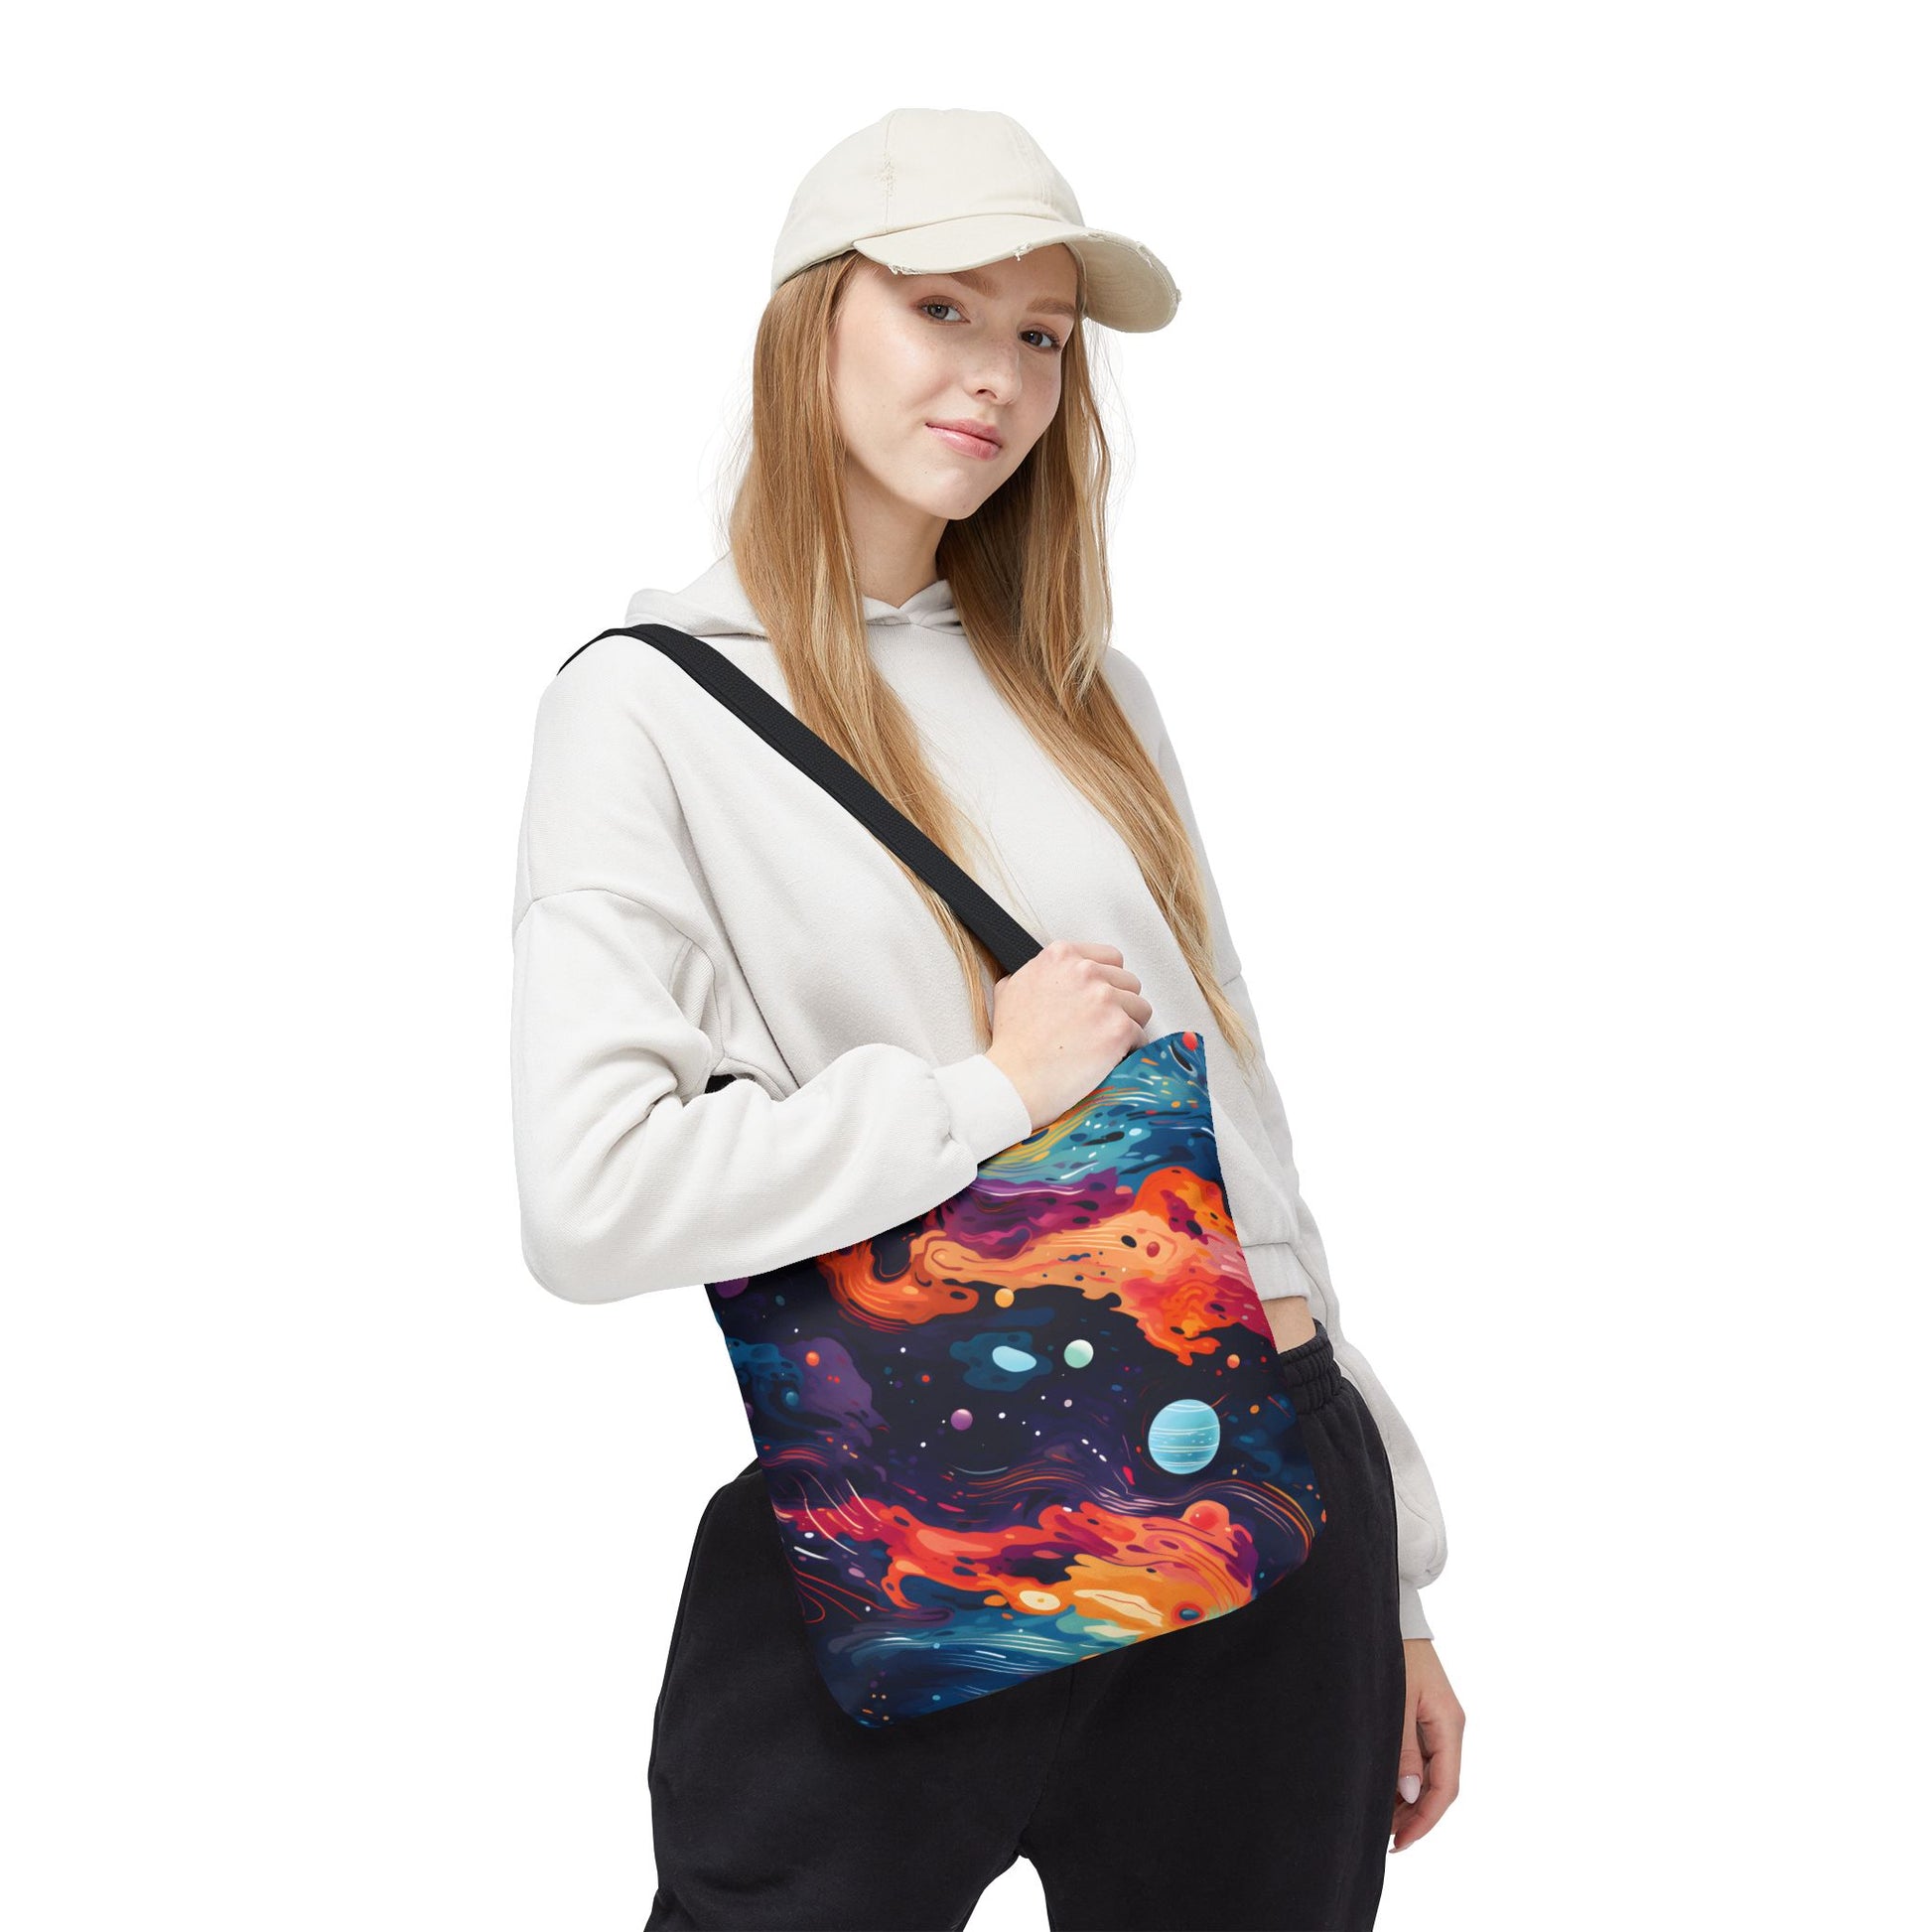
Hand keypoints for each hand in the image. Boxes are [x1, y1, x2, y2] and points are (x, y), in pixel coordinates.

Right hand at [984, 940, 1152, 1127]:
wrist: (1014, 1079)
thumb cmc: (1012, 1043)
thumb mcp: (1010, 990)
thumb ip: (1036, 973)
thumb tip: (1044, 975)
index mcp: (1061, 956)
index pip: (1110, 958)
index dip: (1107, 982)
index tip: (1099, 1000)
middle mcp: (1085, 972)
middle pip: (1129, 982)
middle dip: (1119, 1004)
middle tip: (1101, 1026)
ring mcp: (1104, 999)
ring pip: (1140, 1008)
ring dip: (1128, 1026)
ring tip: (1106, 1043)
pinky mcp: (1118, 1029)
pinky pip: (1141, 1036)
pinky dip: (1129, 1050)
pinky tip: (1110, 1059)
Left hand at [1391, 1639, 1463, 1851]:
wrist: (1393, 1614)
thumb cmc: (1394, 1653)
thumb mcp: (1396, 1701)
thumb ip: (1403, 1748)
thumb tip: (1410, 1794)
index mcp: (1450, 1724)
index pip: (1445, 1787)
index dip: (1424, 1819)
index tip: (1401, 1842)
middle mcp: (1449, 1726)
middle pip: (1440, 1785)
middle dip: (1416, 1815)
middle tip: (1387, 1838)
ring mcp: (1439, 1721)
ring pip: (1431, 1773)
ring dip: (1410, 1799)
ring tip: (1383, 1820)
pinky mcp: (1425, 1714)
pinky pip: (1422, 1757)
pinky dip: (1406, 1777)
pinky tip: (1387, 1789)